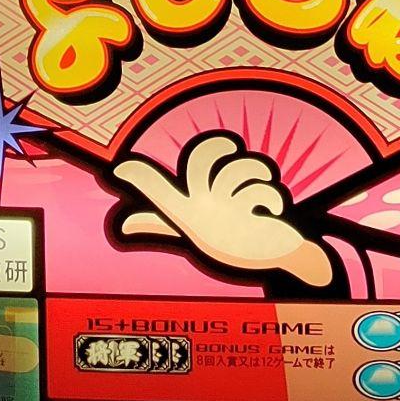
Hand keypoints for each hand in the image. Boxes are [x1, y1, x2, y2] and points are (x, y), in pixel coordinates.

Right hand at [113, 133, 332, 286]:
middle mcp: (202, 214)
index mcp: (189, 214)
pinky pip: (257, 190)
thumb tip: (126, 224)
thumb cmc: (238, 241)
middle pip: (198, 163)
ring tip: (263, 185)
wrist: (279, 255)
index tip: (120, 170)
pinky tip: (273, 209)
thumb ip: (163, 223)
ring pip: (234, 172)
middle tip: (231, 147)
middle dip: (216, 146)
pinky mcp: (247, 217)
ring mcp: (223, 216)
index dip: (141, 179)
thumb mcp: (197, 233)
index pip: (159, 192)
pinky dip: (272, 195)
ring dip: (256, 171)